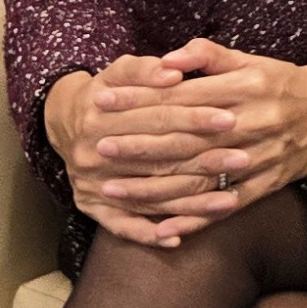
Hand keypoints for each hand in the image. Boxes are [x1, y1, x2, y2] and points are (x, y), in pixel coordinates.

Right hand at [45, 55, 228, 247]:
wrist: (63, 122)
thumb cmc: (105, 92)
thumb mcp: (119, 71)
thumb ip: (146, 69)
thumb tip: (173, 73)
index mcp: (103, 116)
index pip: (157, 117)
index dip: (194, 117)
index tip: (229, 119)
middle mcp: (95, 154)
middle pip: (158, 159)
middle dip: (203, 160)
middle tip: (243, 159)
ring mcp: (93, 185)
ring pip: (148, 197)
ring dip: (190, 203)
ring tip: (230, 200)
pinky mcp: (92, 208)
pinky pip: (123, 226)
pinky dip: (149, 235)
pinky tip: (179, 238)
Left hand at [105, 40, 306, 226]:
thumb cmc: (280, 79)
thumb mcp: (247, 58)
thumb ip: (206, 55)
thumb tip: (167, 60)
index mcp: (242, 87)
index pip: (179, 96)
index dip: (138, 100)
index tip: (103, 102)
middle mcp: (249, 123)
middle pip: (184, 139)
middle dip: (138, 146)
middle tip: (99, 149)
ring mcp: (259, 157)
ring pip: (201, 177)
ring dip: (155, 188)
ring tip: (115, 191)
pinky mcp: (269, 183)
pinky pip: (229, 205)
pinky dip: (197, 217)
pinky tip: (164, 226)